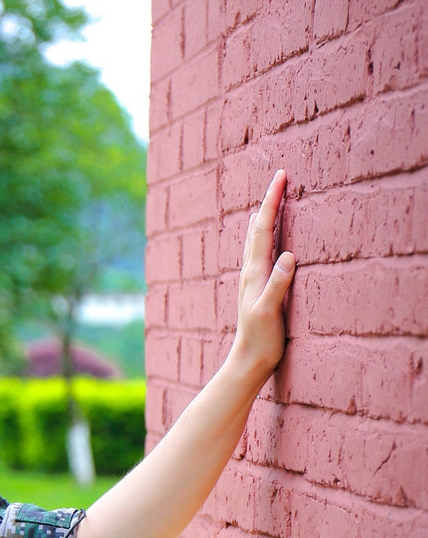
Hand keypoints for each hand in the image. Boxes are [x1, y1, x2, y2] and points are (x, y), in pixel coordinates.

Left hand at [228, 169, 295, 384]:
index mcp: (254, 272)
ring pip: (257, 239)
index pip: (263, 228)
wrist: (249, 360)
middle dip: (269, 201)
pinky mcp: (258, 287)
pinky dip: (266, 236)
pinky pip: (261, 252)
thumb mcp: (269, 312)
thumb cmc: (260, 338)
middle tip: (280, 178)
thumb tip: (289, 255)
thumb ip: (277, 284)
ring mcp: (253, 278)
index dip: (271, 201)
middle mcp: (250, 270)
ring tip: (271, 200)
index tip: (280, 177)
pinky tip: (268, 239)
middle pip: (258, 227)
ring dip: (265, 216)